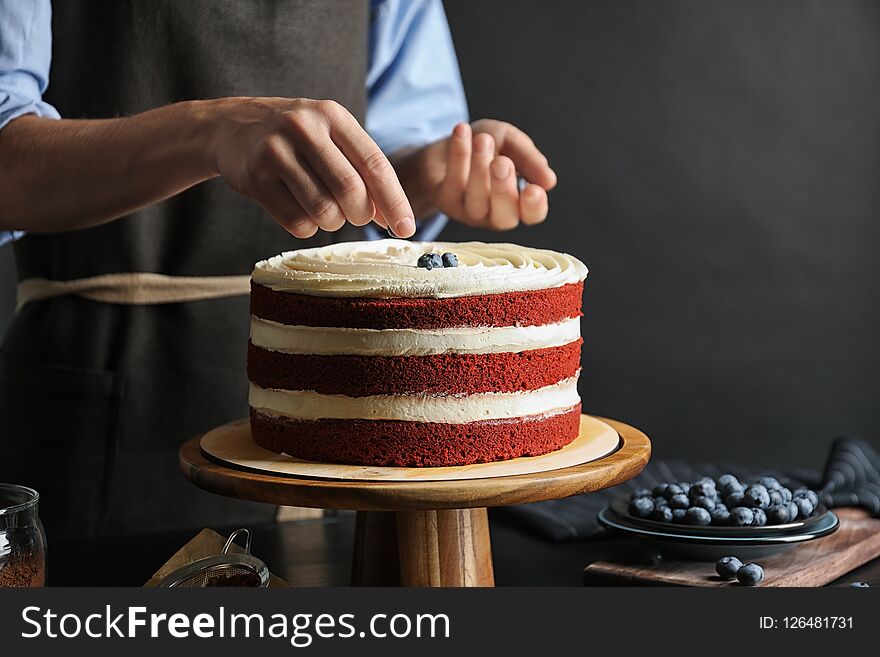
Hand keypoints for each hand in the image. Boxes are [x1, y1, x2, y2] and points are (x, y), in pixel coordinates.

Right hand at [210, 97, 415, 237]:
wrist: (230, 127)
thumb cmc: (294, 139)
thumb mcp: (329, 137)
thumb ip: (361, 170)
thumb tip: (392, 217)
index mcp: (333, 115)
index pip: (375, 164)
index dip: (395, 201)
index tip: (407, 228)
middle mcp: (305, 127)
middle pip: (351, 191)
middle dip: (361, 214)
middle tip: (356, 216)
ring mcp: (276, 151)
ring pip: (324, 210)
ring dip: (332, 223)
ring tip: (326, 211)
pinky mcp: (254, 177)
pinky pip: (295, 222)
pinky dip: (307, 227)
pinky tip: (300, 211)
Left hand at [396, 119, 556, 229]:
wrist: (449, 141)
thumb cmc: (485, 146)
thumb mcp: (511, 143)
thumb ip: (530, 159)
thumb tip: (549, 181)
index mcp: (518, 203)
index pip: (532, 214)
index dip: (534, 207)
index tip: (533, 189)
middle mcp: (494, 214)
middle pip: (504, 216)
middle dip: (503, 190)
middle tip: (502, 162)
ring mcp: (467, 210)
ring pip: (476, 199)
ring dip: (479, 167)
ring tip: (483, 140)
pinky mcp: (444, 199)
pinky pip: (452, 181)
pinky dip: (458, 154)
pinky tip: (462, 131)